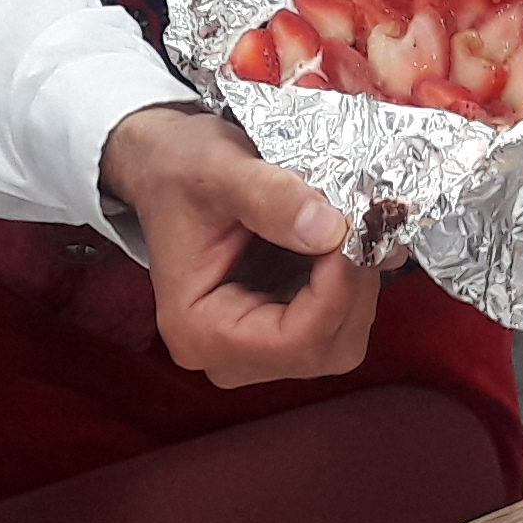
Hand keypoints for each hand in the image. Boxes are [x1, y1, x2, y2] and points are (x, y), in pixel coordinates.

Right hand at [102, 104, 379, 388]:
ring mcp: (256, 346)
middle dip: (354, 286)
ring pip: (342, 336)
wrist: (164, 167)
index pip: (297, 341)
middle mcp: (227, 355)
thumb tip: (330, 230)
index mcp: (199, 331)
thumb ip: (271, 196)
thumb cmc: (177, 170)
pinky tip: (341, 238)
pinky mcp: (279, 326)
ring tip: (348, 224)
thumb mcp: (217, 170)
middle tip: (356, 223)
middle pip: (329, 348)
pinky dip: (351, 279)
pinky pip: (338, 320)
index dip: (339, 289)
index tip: (350, 229)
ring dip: (357, 280)